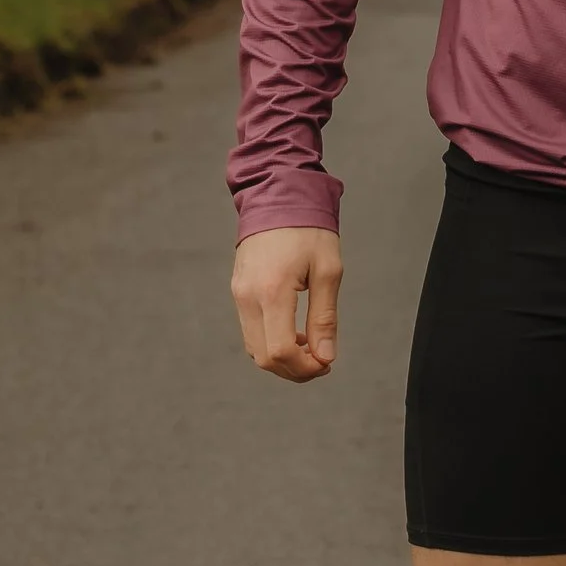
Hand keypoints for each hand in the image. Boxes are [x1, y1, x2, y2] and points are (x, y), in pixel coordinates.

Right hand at [231, 226, 343, 382]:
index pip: (279, 352)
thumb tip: (325, 356)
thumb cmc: (308, 229)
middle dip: (294, 369)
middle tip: (321, 361)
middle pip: (263, 357)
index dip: (304, 368)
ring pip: (254, 348)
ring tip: (310, 346)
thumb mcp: (328, 271)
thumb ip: (324, 317)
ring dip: (282, 358)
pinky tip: (292, 332)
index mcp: (271, 292)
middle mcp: (248, 297)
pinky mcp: (237, 290)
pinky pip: (250, 330)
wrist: (279, 195)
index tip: (326, 363)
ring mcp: (238, 294)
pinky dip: (270, 341)